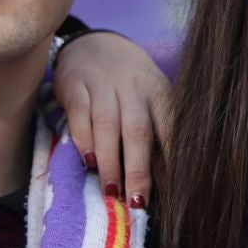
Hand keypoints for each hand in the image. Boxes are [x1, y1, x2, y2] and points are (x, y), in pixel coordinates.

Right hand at [52, 31, 172, 210]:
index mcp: (158, 92)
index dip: (171, 161)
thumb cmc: (130, 85)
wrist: (95, 44)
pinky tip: (88, 161)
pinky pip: (79, 114)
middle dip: (138, 171)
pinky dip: (84, 139)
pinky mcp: (74, 84)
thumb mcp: (149, 101)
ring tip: (111, 192)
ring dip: (109, 162)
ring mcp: (103, 83)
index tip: (174, 194)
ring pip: (108, 126)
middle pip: (137, 131)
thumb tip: (168, 184)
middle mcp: (133, 86)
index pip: (169, 128)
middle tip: (137, 204)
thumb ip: (156, 136)